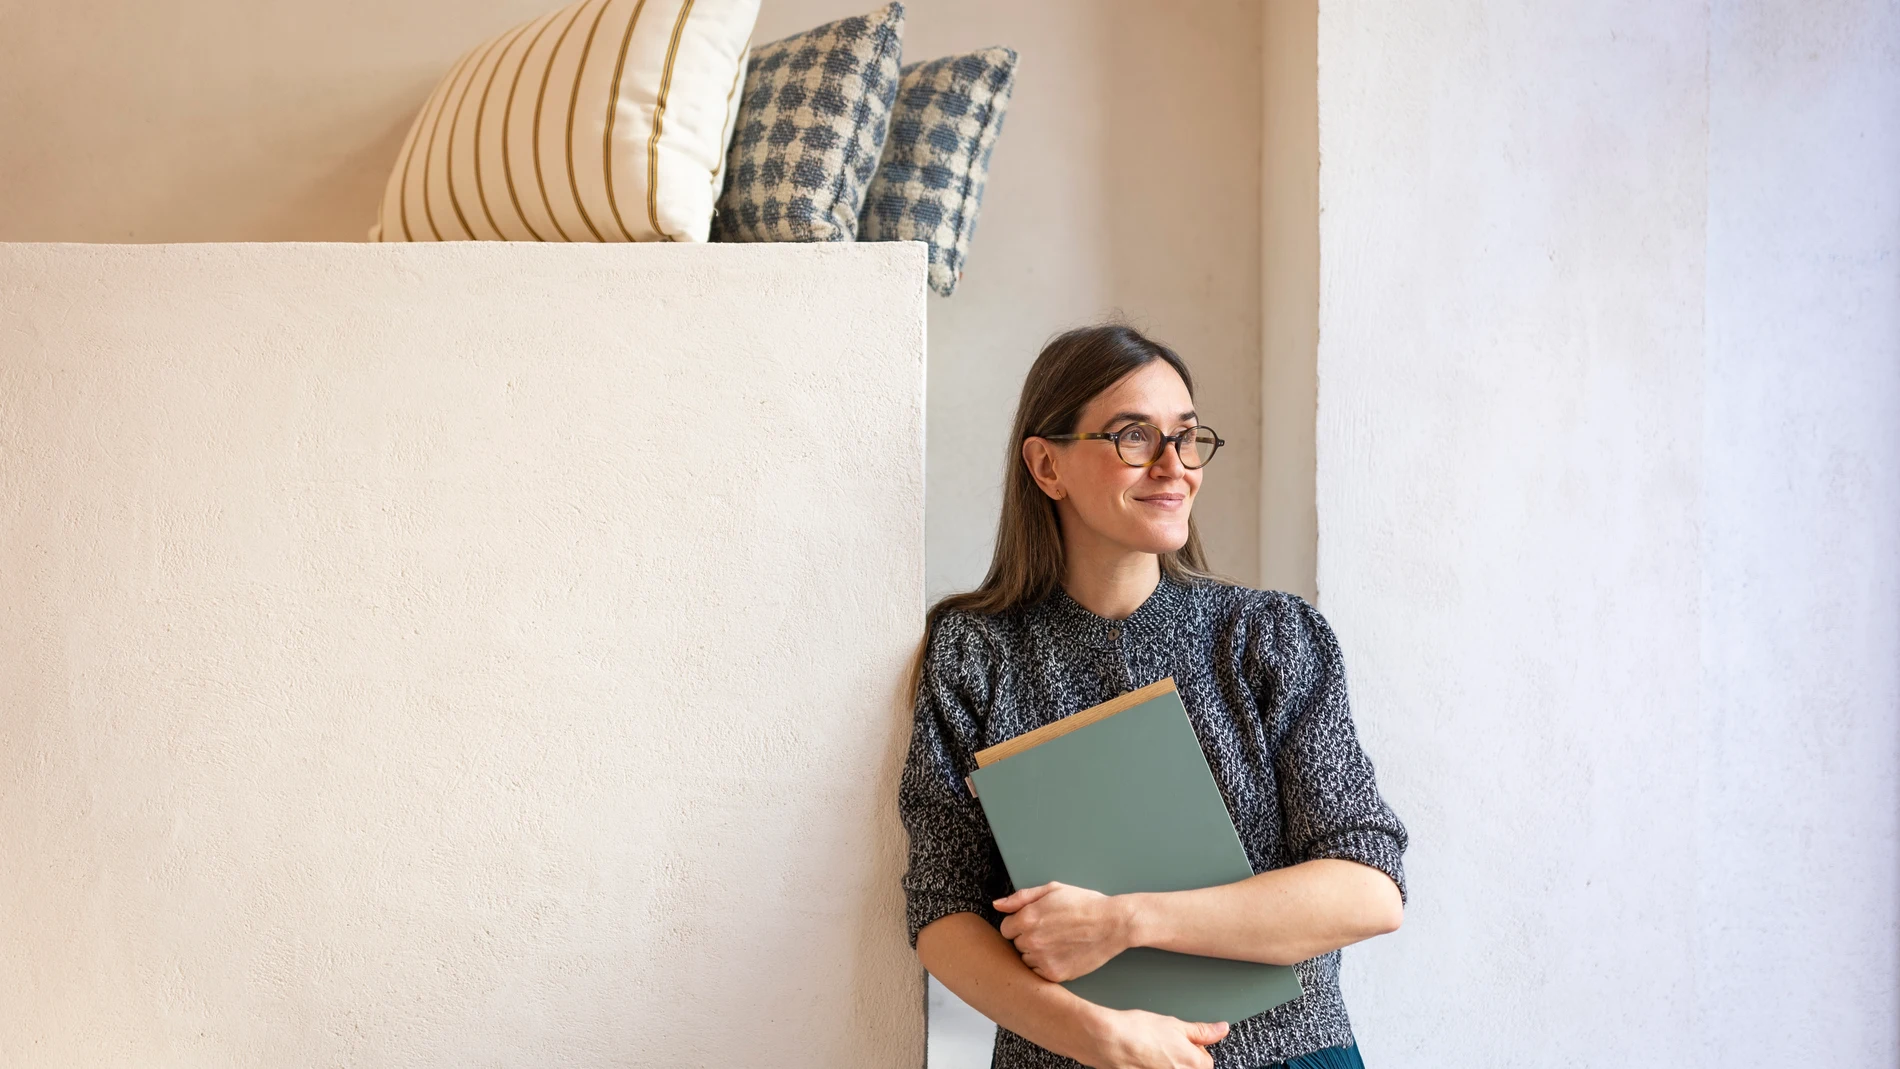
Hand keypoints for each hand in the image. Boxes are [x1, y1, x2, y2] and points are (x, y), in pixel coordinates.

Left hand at [995, 882, 1133, 981]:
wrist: (1112, 924)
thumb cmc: (1084, 904)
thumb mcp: (1052, 890)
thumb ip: (1021, 897)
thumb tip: (997, 905)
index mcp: (1027, 918)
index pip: (1006, 929)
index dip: (1019, 924)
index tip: (1035, 922)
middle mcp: (1031, 940)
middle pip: (1016, 944)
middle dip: (1028, 938)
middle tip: (1050, 931)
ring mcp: (1042, 959)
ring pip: (1026, 960)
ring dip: (1036, 953)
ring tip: (1058, 942)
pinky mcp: (1054, 974)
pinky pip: (1038, 973)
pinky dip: (1046, 965)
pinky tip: (1062, 953)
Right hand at [1085, 1007, 1229, 1068]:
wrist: (1106, 1040)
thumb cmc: (1137, 1030)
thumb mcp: (1175, 1023)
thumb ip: (1202, 1030)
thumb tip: (1221, 1029)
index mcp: (1193, 1063)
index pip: (1206, 1061)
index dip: (1193, 1048)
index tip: (1181, 1040)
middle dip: (1181, 1059)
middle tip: (1163, 1046)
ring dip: (1165, 1064)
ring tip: (1150, 1052)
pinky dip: (1150, 1066)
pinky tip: (1140, 1059)